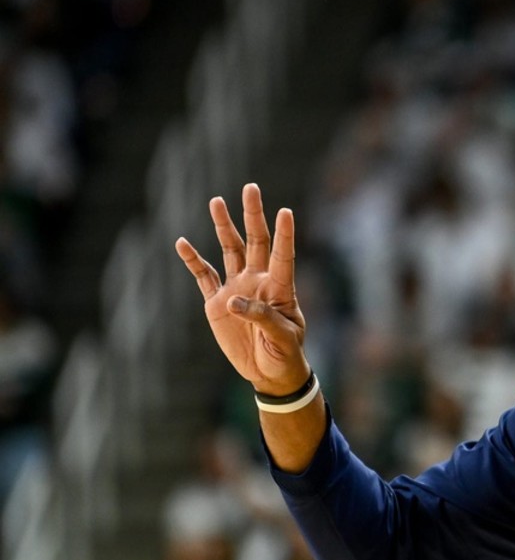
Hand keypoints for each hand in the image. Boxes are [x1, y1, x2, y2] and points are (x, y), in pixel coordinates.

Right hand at [175, 183, 309, 395]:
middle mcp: (258, 281)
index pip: (283, 256)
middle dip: (252, 215)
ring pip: (230, 250)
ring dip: (224, 227)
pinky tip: (183, 243)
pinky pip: (204, 276)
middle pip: (256, 241)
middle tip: (251, 188)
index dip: (285, 234)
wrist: (270, 372)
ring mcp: (237, 288)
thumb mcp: (283, 338)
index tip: (285, 211)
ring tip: (217, 201)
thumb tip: (233, 300)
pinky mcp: (216, 302)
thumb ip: (261, 317)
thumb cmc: (286, 354)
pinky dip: (193, 260)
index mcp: (280, 288)